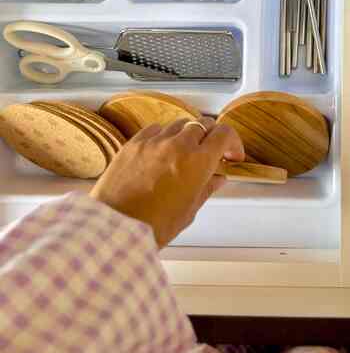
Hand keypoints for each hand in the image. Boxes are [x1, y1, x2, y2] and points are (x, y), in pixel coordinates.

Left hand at [90, 117, 244, 247]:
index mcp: (198, 162)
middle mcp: (178, 145)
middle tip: (212, 152)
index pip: (224, 134)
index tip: (232, 154)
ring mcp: (154, 142)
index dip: (233, 142)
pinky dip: (164, 135)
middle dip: (212, 136)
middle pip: (203, 124)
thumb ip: (206, 189)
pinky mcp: (133, 144)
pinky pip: (155, 129)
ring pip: (180, 123)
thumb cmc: (151, 225)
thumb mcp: (188, 211)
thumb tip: (217, 179)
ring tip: (186, 152)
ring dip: (188, 134)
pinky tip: (163, 150)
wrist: (114, 228)